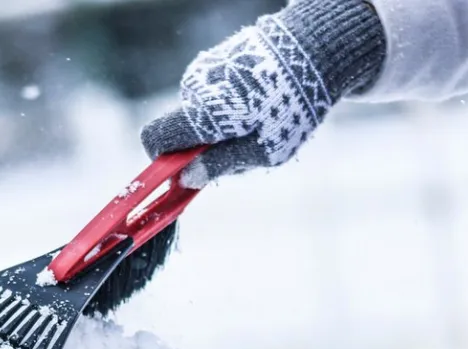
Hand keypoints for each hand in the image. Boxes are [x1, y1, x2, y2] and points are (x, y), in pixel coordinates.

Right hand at [141, 0, 385, 187]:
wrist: (313, 51)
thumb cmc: (291, 108)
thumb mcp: (262, 150)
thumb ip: (220, 164)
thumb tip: (186, 178)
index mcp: (201, 113)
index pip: (154, 138)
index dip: (162, 160)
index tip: (185, 171)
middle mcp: (194, 88)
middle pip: (182, 129)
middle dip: (203, 146)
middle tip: (244, 147)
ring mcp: (203, 70)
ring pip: (199, 112)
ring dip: (221, 124)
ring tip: (260, 119)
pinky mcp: (216, 59)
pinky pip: (212, 93)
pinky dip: (229, 104)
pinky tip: (259, 100)